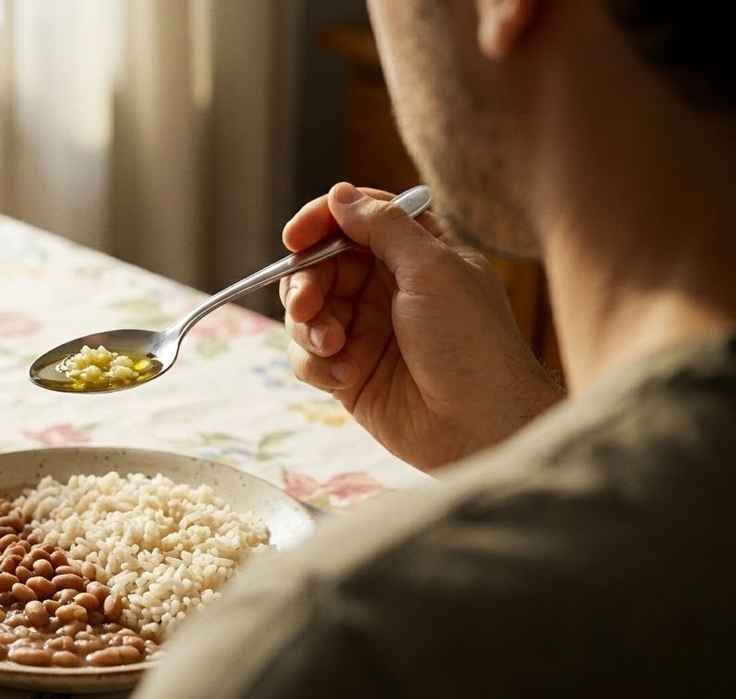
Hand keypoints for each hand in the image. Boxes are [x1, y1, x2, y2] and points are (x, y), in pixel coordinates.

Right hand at [280, 183, 563, 469]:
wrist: (480, 426)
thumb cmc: (472, 344)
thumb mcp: (433, 269)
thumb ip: (383, 226)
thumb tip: (341, 194)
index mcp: (414, 254)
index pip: (355, 219)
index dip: (321, 222)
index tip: (296, 238)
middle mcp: (386, 288)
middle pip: (319, 265)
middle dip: (305, 282)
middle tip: (306, 304)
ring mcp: (365, 331)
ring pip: (306, 311)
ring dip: (308, 326)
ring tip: (333, 346)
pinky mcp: (348, 373)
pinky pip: (306, 356)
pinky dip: (315, 363)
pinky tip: (345, 377)